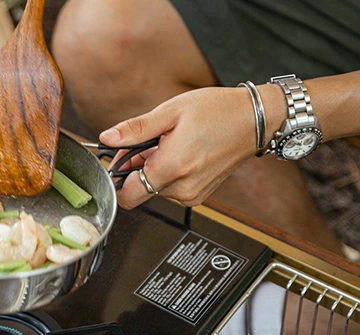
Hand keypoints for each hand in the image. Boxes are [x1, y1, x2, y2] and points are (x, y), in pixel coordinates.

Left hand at [100, 84, 284, 208]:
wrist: (254, 120)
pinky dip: (169, 174)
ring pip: (155, 190)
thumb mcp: (171, 111)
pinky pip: (171, 190)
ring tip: (172, 144)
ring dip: (155, 169)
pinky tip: (182, 154)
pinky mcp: (198, 196)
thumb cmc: (217, 111)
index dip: (118, 178)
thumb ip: (135, 129)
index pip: (127, 196)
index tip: (121, 161)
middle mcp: (181, 189)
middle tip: (151, 143)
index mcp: (172, 168)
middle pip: (140, 190)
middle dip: (138, 169)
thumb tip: (107, 138)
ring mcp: (191, 195)